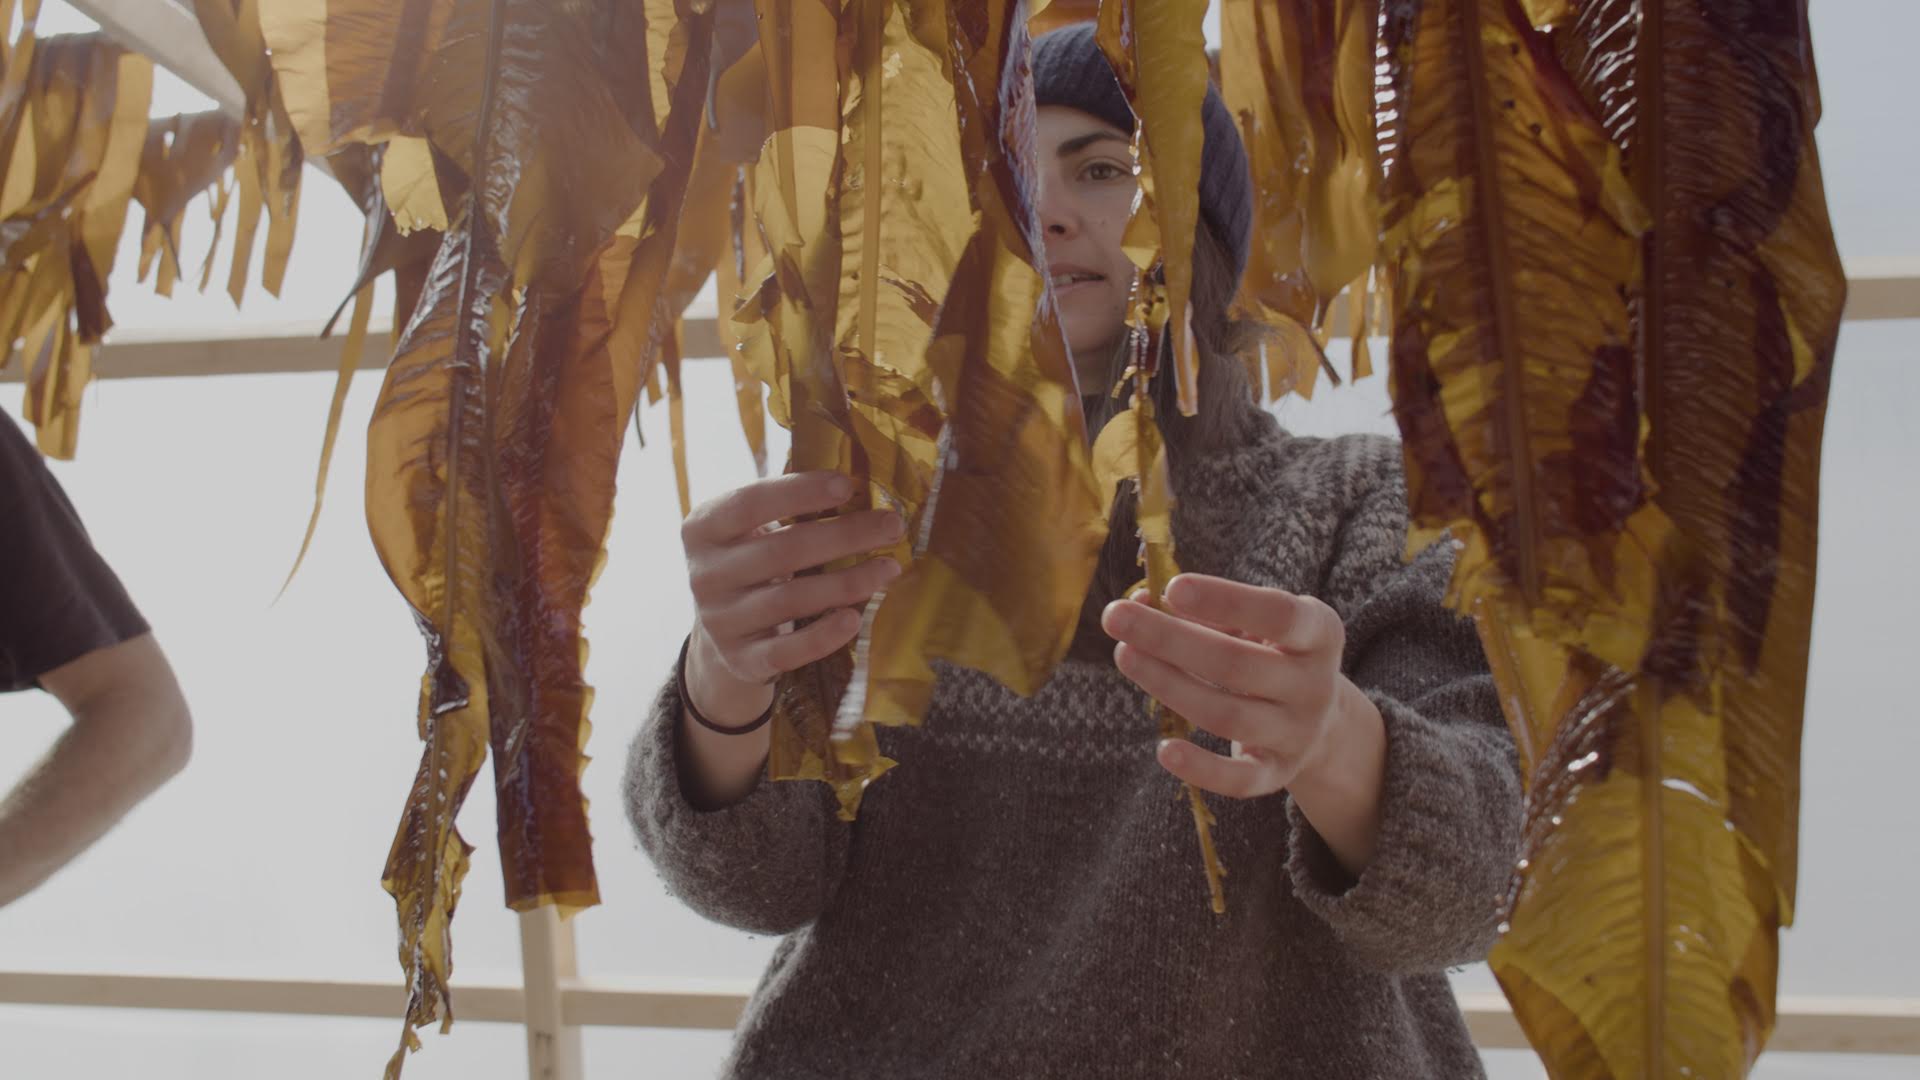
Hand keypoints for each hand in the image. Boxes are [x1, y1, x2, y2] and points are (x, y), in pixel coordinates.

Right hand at [680, 470, 903, 727]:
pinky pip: (785, 651)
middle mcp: (704, 575)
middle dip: (845, 536)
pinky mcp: (741, 660)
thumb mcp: (751, 530)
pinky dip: (822, 636)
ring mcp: (719, 621)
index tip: (848, 485)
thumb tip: (860, 486)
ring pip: (790, 600)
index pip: (749, 503)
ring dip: (847, 583)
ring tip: (889, 568)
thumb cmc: (751, 562)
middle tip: (892, 525)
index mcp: (703, 529)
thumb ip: (788, 508)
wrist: (722, 631)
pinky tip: (854, 619)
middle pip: (782, 552)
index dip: (799, 492)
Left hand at [1101, 573, 1387, 873]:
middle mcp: (1315, 685)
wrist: (1321, 720)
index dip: (1225, 601)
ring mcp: (1299, 733)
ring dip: (1169, 686)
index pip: (1277, 614)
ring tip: (1124, 655)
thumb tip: (1140, 604)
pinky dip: (1202, 769)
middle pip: (1237, 664)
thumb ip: (1205, 610)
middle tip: (1115, 615)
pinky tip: (1164, 749)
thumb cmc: (1271, 652)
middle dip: (1170, 639)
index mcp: (1319, 633)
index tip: (1173, 587)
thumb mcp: (1255, 623)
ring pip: (1227, 715)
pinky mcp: (1278, 773)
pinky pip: (1240, 780)